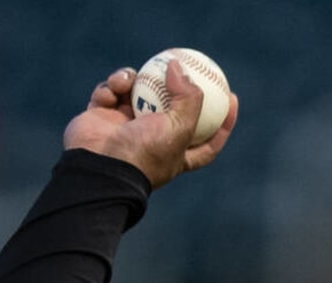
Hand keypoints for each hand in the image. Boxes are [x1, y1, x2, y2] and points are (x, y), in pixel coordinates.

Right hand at [63, 62, 237, 188]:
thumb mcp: (178, 129)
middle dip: (176, 87)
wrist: (98, 166)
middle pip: (170, 109)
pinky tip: (113, 89)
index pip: (208, 140)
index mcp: (176, 154)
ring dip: (132, 79)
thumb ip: (189, 98)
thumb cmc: (143, 153)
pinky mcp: (101, 117)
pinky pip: (110, 92)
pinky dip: (111, 88)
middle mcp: (151, 141)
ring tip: (130, 78)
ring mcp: (125, 127)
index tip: (232, 99)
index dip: (223, 122)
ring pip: (135, 91)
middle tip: (186, 65)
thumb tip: (180, 68)